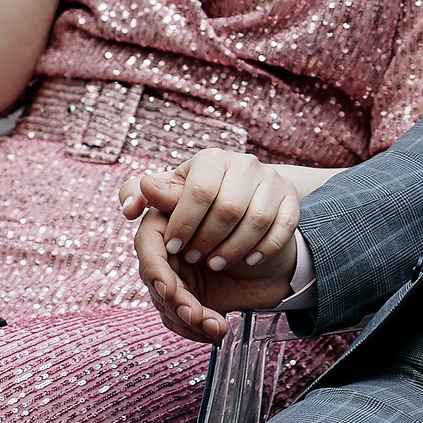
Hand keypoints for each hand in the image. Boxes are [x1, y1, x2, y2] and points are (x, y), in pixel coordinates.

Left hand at [129, 153, 300, 341]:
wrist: (246, 198)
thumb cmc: (197, 200)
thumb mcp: (171, 196)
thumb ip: (148, 199)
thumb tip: (132, 206)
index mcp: (211, 159)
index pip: (199, 191)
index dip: (184, 223)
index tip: (172, 247)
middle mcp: (245, 164)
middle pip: (229, 208)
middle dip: (207, 240)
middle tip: (193, 258)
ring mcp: (272, 180)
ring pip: (257, 220)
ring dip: (234, 248)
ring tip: (216, 262)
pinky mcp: (291, 198)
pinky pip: (283, 226)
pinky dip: (265, 247)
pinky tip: (248, 260)